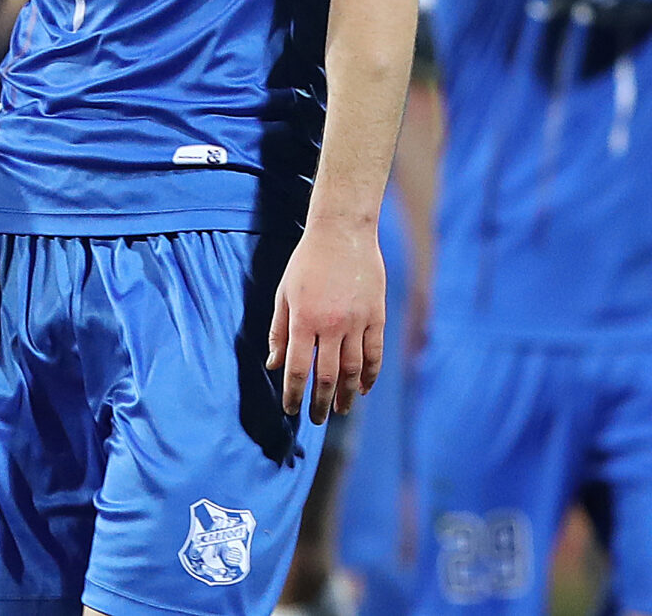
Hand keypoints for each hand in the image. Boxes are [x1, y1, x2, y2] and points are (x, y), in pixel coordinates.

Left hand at [266, 216, 385, 423]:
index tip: (292, 410)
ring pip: (355, 370)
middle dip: (321, 403)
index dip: (294, 394)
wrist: (343, 232)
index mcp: (304, 320)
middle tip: (317, 420)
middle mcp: (332, 325)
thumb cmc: (308, 262)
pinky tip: (365, 388)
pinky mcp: (377, 315)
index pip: (299, 369)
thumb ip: (279, 331)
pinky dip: (371, 375)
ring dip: (348, 395)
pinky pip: (375, 353)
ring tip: (342, 411)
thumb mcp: (284, 294)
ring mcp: (357, 321)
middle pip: (328, 376)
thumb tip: (274, 365)